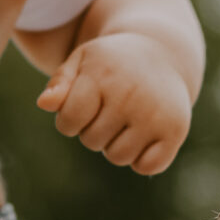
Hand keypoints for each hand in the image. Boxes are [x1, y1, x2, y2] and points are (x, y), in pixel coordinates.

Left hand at [36, 30, 192, 173]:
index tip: (83, 105)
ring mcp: (155, 114)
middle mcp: (130, 95)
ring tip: (126, 120)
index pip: (68, 122)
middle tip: (110, 108)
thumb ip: (60, 83)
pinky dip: (142, 159)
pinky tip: (145, 136)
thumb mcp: (82, 61)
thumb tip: (44, 104)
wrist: (163, 53)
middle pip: (92, 141)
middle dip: (94, 130)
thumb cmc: (112, 62)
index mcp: (102, 75)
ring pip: (118, 157)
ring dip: (117, 145)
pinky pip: (147, 166)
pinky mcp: (176, 130)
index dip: (69, 120)